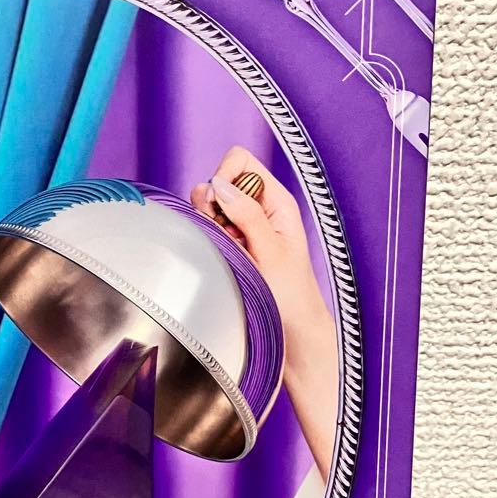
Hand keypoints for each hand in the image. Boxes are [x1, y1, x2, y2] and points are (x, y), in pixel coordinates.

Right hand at [190, 146, 337, 477]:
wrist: (291, 337)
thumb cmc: (292, 298)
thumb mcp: (272, 251)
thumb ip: (245, 213)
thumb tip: (217, 184)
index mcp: (276, 201)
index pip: (239, 161)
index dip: (227, 177)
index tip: (227, 208)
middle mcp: (256, 211)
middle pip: (218, 182)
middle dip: (212, 205)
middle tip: (228, 237)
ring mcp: (240, 231)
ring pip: (206, 208)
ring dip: (208, 227)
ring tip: (227, 254)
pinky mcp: (227, 250)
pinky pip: (204, 232)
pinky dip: (205, 242)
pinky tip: (218, 261)